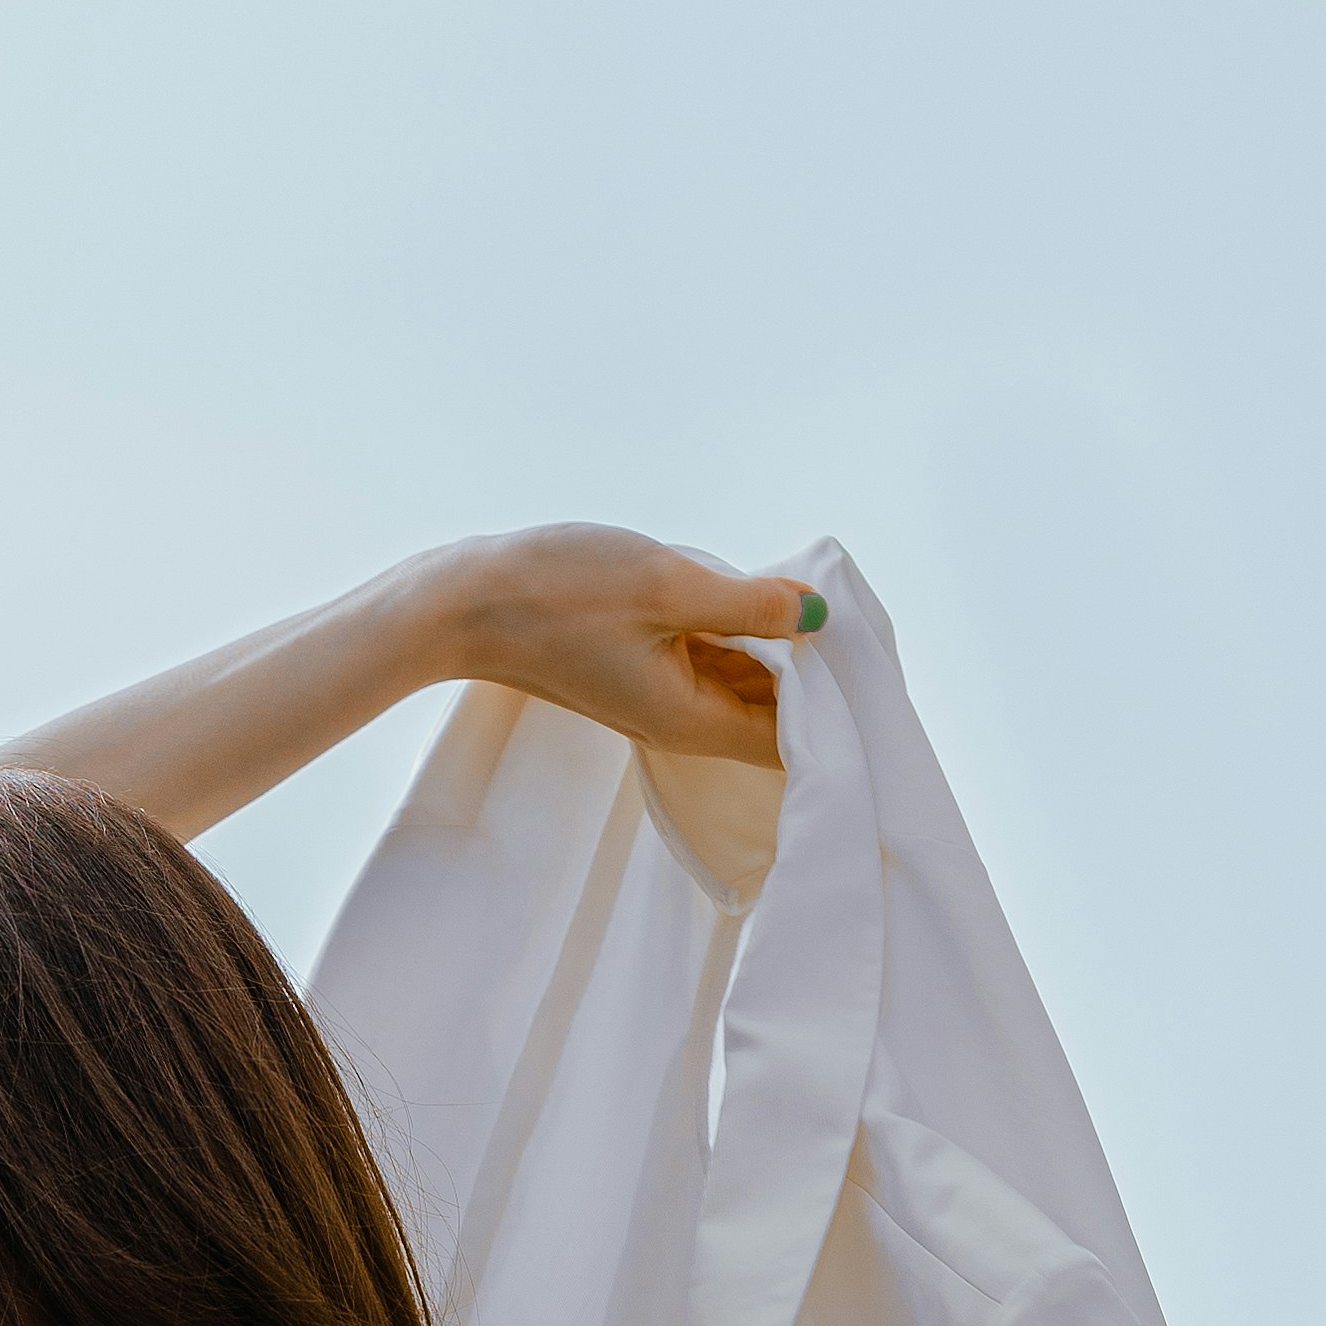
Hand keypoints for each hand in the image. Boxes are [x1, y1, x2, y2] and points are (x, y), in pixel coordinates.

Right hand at [428, 523, 818, 770]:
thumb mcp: (669, 585)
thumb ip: (749, 604)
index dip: (830, 708)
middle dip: (810, 673)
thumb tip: (815, 615)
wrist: (463, 602)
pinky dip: (731, 634)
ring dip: (771, 647)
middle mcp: (675, 721)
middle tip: (852, 616)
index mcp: (689, 719)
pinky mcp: (635, 668)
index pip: (785, 740)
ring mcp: (653, 696)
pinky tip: (749, 595)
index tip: (861, 659)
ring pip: (735, 682)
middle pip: (765, 713)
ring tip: (807, 595)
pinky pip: (702, 659)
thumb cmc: (557, 592)